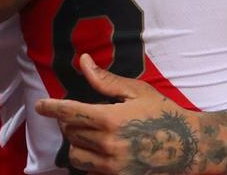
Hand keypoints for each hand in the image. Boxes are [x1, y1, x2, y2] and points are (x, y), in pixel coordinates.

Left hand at [35, 54, 201, 174]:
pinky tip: (101, 148)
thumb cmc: (163, 113)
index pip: (70, 112)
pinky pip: (88, 169)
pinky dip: (88, 158)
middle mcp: (107, 144)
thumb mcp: (137, 91)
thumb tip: (84, 62)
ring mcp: (111, 164)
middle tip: (86, 113)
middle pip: (71, 131)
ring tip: (92, 132)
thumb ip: (106, 80)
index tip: (40, 105)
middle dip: (73, 120)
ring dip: (77, 141)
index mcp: (110, 119)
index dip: (51, 107)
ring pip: (75, 153)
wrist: (187, 145)